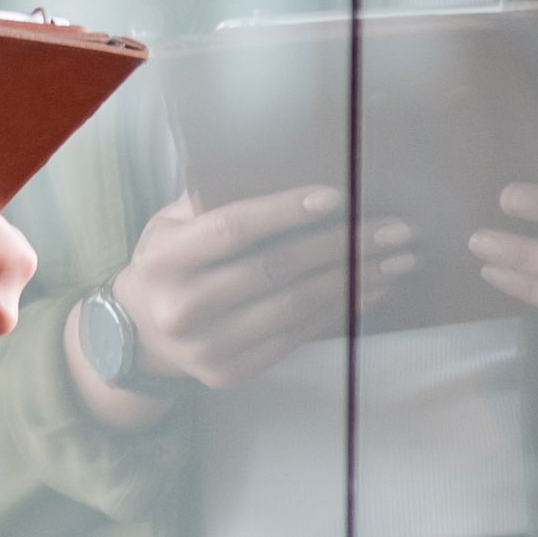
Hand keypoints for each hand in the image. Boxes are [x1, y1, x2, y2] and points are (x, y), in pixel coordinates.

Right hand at [101, 185, 405, 392]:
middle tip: (396, 231)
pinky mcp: (231, 373)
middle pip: (276, 271)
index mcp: (164, 260)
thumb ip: (214, 198)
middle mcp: (182, 308)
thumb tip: (287, 163)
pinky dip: (342, 311)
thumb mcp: (171, 223)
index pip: (233, 231)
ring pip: (296, 307)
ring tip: (399, 261)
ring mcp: (207, 348)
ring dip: (356, 282)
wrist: (138, 335)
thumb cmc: (168, 263)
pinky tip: (373, 291)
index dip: (286, 212)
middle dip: (344, 248)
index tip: (339, 196)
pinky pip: (298, 336)